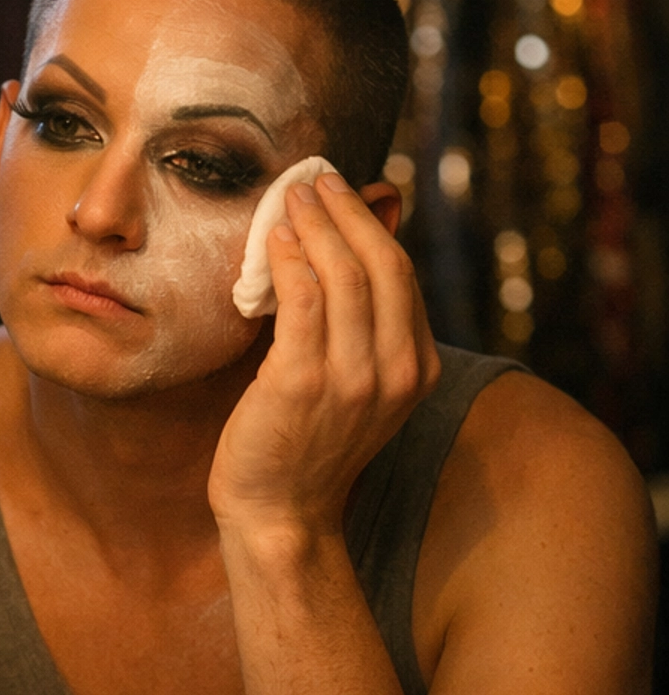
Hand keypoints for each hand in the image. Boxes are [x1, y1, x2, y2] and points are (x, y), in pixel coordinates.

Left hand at [208, 171, 439, 542]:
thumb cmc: (306, 442)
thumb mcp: (353, 378)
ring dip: (316, 227)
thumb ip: (361, 318)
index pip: (403, 276)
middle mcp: (397, 372)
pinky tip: (275, 243)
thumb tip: (363, 238)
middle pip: (383, 265)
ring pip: (346, 277)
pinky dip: (291, 263)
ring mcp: (354, 380)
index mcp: (417, 368)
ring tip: (290, 200)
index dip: (371, 225)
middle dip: (347, 213)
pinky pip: (303, 303)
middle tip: (315, 180)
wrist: (280, 514)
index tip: (340, 192)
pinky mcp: (303, 384)